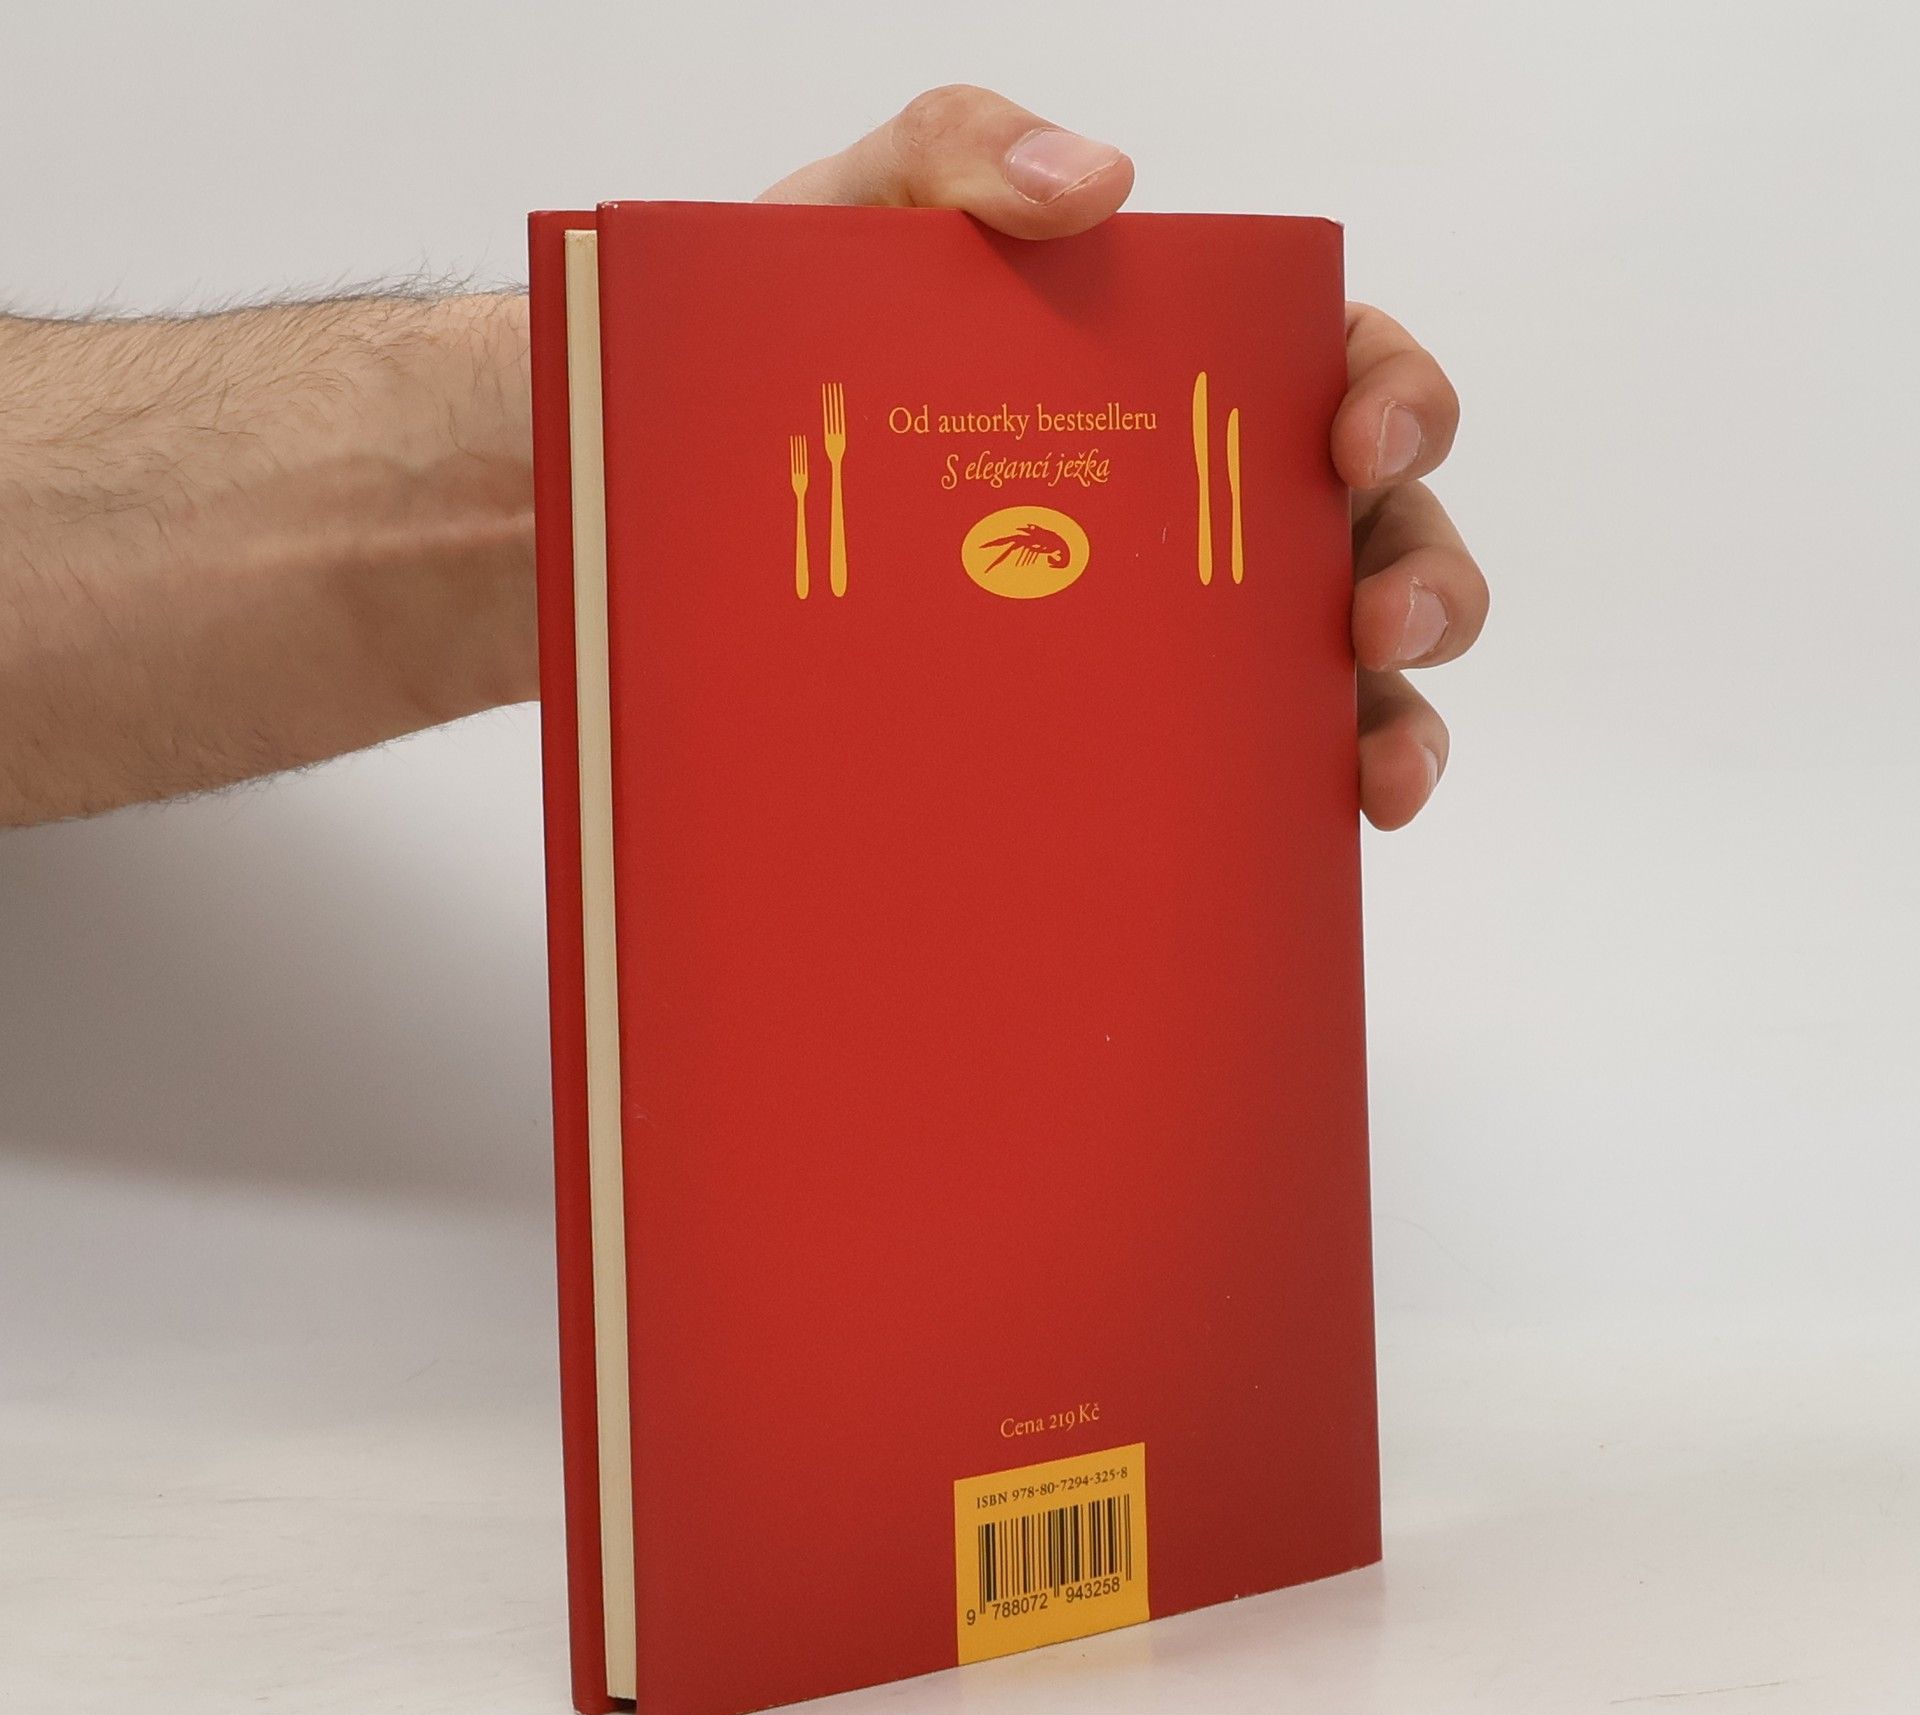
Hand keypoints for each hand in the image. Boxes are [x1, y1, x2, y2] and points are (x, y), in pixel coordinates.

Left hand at [760, 85, 1484, 829]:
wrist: (691, 494)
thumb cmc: (806, 353)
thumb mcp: (865, 222)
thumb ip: (962, 149)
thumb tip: (1096, 183)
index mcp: (1192, 375)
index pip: (1346, 371)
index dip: (1398, 400)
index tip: (1361, 443)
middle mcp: (1213, 508)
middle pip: (1385, 534)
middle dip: (1423, 580)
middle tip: (1375, 624)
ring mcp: (1184, 632)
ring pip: (1354, 677)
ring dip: (1402, 720)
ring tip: (1382, 768)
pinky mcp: (1134, 733)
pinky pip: (1263, 776)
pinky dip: (1324, 799)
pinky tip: (1335, 831)